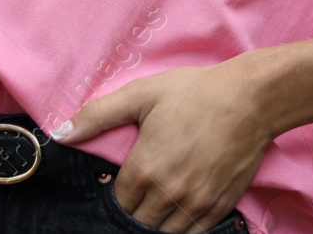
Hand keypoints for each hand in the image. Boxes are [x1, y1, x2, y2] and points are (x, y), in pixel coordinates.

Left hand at [52, 60, 273, 232]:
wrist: (252, 98)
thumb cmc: (197, 92)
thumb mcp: (143, 94)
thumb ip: (98, 115)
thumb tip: (60, 133)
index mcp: (144, 169)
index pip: (118, 202)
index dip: (120, 194)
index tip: (128, 182)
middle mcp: (168, 193)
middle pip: (139, 222)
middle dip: (137, 211)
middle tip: (144, 194)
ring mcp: (196, 202)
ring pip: (165, 232)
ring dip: (158, 222)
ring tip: (159, 206)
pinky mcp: (220, 205)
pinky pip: (194, 233)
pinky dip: (184, 228)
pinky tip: (181, 215)